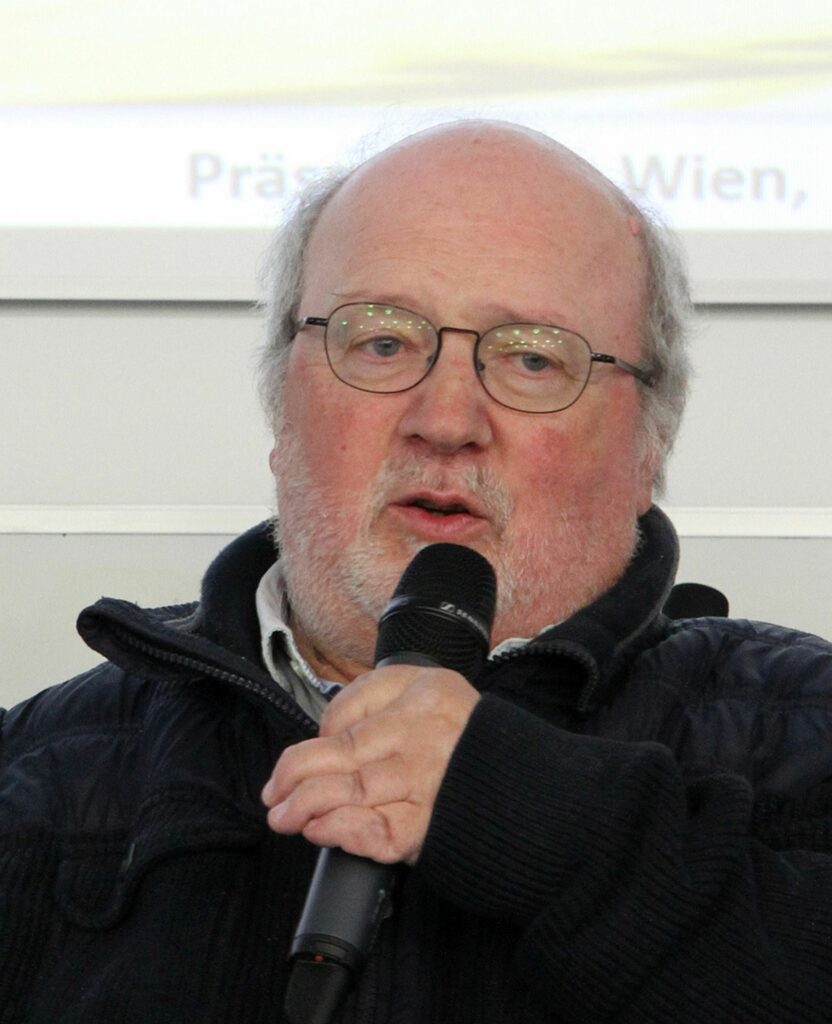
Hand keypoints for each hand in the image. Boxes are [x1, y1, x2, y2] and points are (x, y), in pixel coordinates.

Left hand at [261, 665, 478, 864]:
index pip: (347, 718)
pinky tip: (321, 831)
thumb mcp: (428, 687)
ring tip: (284, 816)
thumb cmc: (467, 736)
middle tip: (274, 795)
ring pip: (352, 793)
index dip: (309, 747)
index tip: (289, 766)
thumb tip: (324, 732)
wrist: (524, 788)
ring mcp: (428, 785)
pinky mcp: (431, 829)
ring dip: (307, 807)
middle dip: (296, 777)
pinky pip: (377, 833)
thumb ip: (373, 696)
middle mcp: (424, 737)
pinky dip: (342, 833)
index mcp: (423, 696)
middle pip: (343, 755)